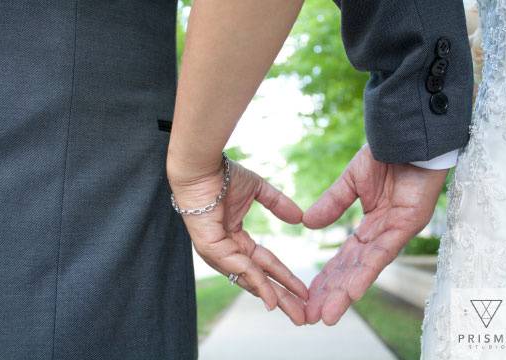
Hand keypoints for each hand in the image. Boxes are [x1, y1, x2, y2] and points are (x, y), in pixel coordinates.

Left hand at [167, 155, 308, 324]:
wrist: (201, 166)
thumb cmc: (223, 175)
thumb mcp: (258, 190)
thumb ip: (278, 204)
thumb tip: (299, 218)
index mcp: (236, 239)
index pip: (264, 264)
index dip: (285, 278)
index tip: (305, 291)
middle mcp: (227, 250)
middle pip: (258, 279)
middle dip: (282, 298)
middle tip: (302, 317)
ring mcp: (217, 252)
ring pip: (249, 279)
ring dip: (274, 297)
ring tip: (295, 312)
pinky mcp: (210, 247)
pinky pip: (237, 268)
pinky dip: (256, 282)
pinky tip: (272, 297)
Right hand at [303, 144, 446, 324]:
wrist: (408, 136)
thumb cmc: (386, 155)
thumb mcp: (351, 182)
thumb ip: (332, 204)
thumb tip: (307, 224)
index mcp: (369, 226)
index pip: (345, 259)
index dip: (327, 277)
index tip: (308, 295)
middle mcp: (381, 235)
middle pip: (352, 270)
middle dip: (332, 293)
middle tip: (311, 316)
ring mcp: (395, 233)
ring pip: (366, 269)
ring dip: (346, 292)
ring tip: (326, 314)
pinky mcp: (408, 226)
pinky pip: (383, 254)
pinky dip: (366, 273)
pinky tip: (351, 291)